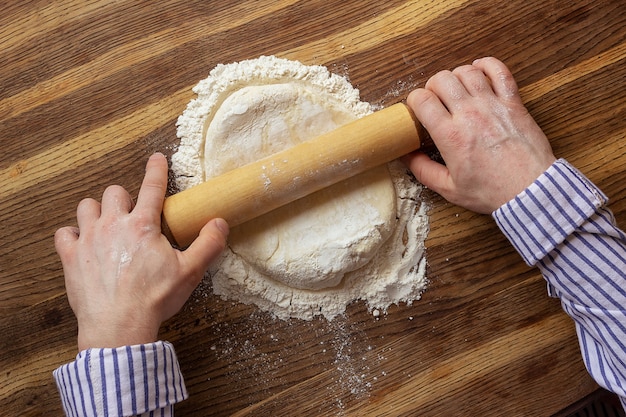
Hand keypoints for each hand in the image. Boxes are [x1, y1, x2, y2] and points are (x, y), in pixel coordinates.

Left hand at [55, 153, 228, 350]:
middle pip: (114, 192)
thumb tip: (220, 222)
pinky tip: (81, 243)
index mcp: (143, 225)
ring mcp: (89, 239)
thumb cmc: (154, 298)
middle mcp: (113, 225)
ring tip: (106, 224)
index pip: (152, 187)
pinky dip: (71, 234)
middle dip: (124, 198)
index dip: (156, 170)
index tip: (156, 158)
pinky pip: (64, 233)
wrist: (119, 325)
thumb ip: (208, 244)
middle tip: (132, 214)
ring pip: (86, 206)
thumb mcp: (190, 272)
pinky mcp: (70, 257)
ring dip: (97, 211)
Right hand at [402, 57, 555, 212]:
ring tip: (455, 89)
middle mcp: (470, 114)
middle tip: (435, 100)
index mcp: (451, 135)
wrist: (530, 190)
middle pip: (441, 79)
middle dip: (432, 87)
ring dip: (456, 76)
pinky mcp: (513, 102)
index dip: (414, 100)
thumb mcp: (449, 189)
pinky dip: (487, 65)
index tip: (417, 109)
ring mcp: (493, 105)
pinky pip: (499, 71)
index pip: (422, 100)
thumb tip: (406, 155)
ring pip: (466, 72)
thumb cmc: (493, 191)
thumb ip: (423, 170)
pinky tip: (479, 71)